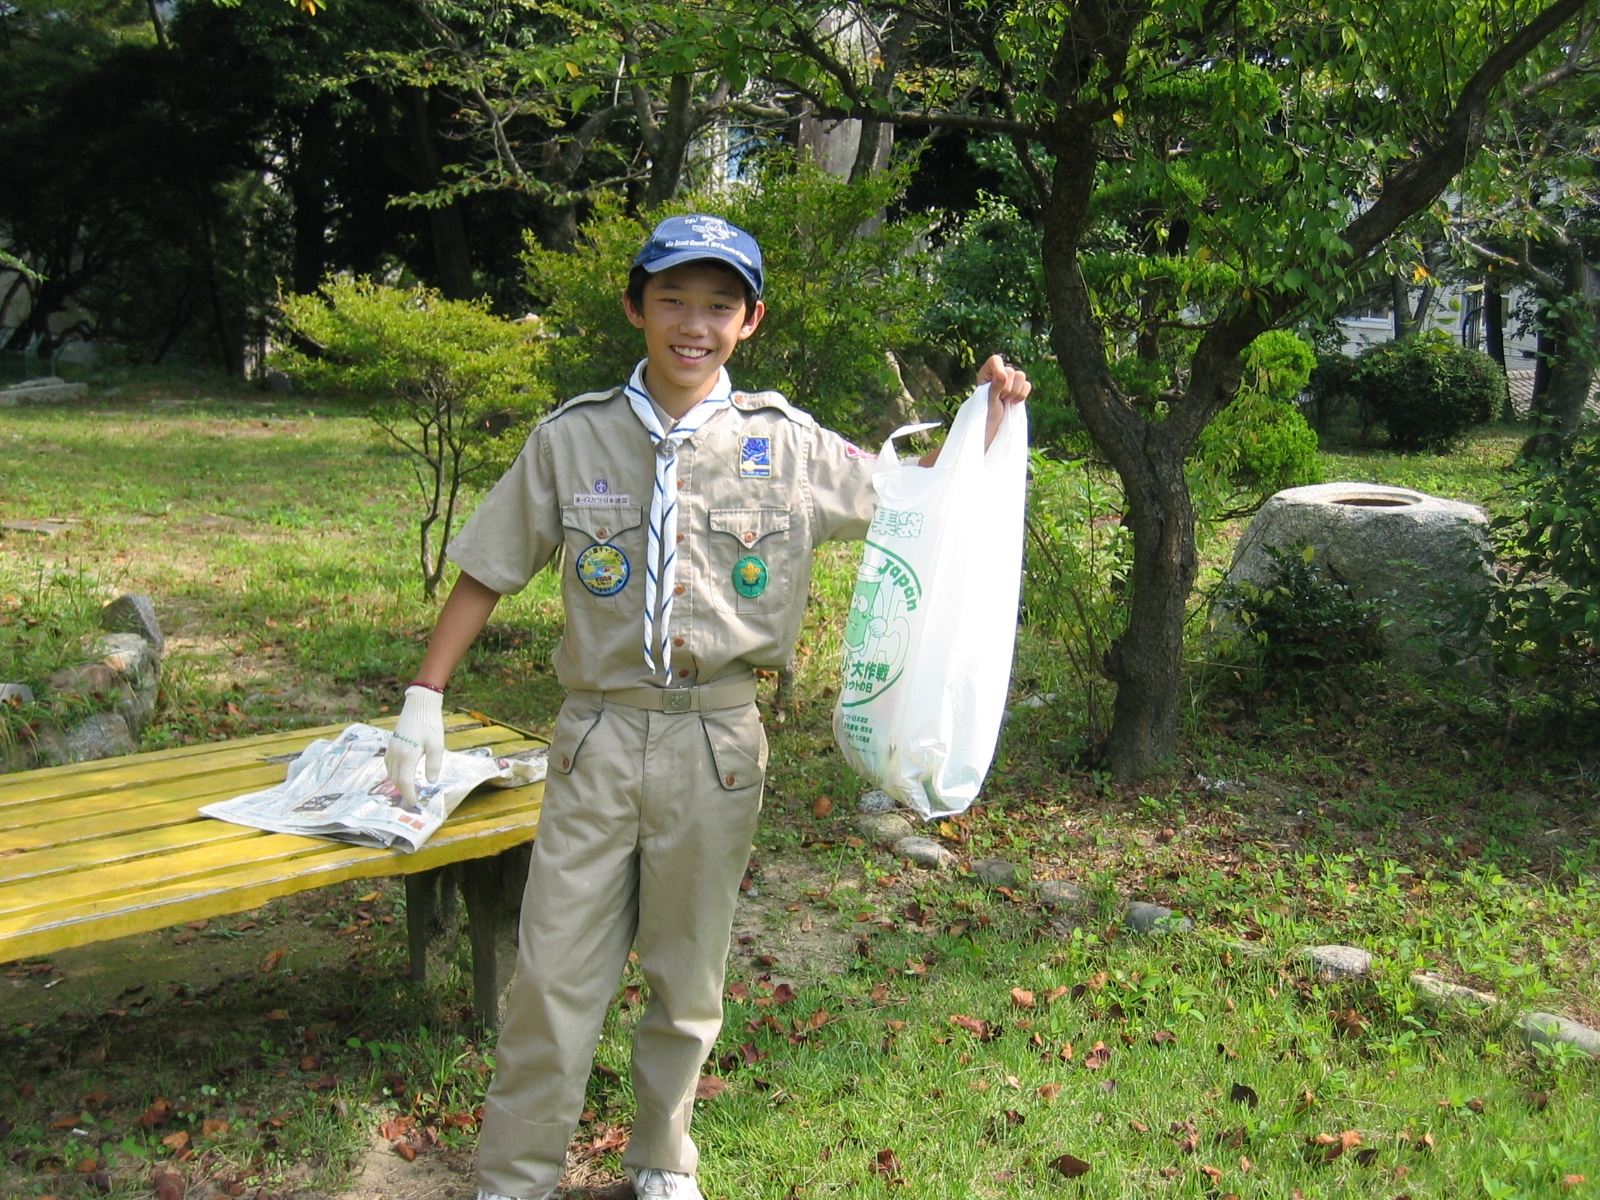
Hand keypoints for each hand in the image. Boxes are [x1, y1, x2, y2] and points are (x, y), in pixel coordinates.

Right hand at [386, 685, 443, 807]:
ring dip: (397, 783)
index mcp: (407, 755)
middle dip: (403, 792)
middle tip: (411, 801)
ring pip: (390, 772)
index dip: (409, 794)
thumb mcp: (437, 744)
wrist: (419, 704)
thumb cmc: (430, 723)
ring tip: (406, 791)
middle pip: (396, 779)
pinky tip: (399, 774)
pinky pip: (388, 764)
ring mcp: (392, 748)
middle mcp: (396, 753)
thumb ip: (433, 764)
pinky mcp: (391, 743)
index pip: (405, 781)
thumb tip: (431, 781)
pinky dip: (393, 773)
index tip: (414, 803)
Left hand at [976, 354, 1030, 449]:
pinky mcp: (1020, 388)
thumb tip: (1004, 374)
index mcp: (987, 372)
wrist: (992, 424)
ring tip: (1005, 401)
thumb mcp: (988, 400)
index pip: (996, 360)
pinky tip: (1013, 403)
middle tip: (999, 398)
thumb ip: (995, 386)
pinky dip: (1022, 396)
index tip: (998, 382)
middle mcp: (999, 372)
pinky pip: (1028, 385)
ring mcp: (1011, 380)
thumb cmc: (985, 412)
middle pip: (1011, 371)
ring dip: (1014, 392)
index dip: (999, 369)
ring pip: (1021, 376)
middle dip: (1006, 388)